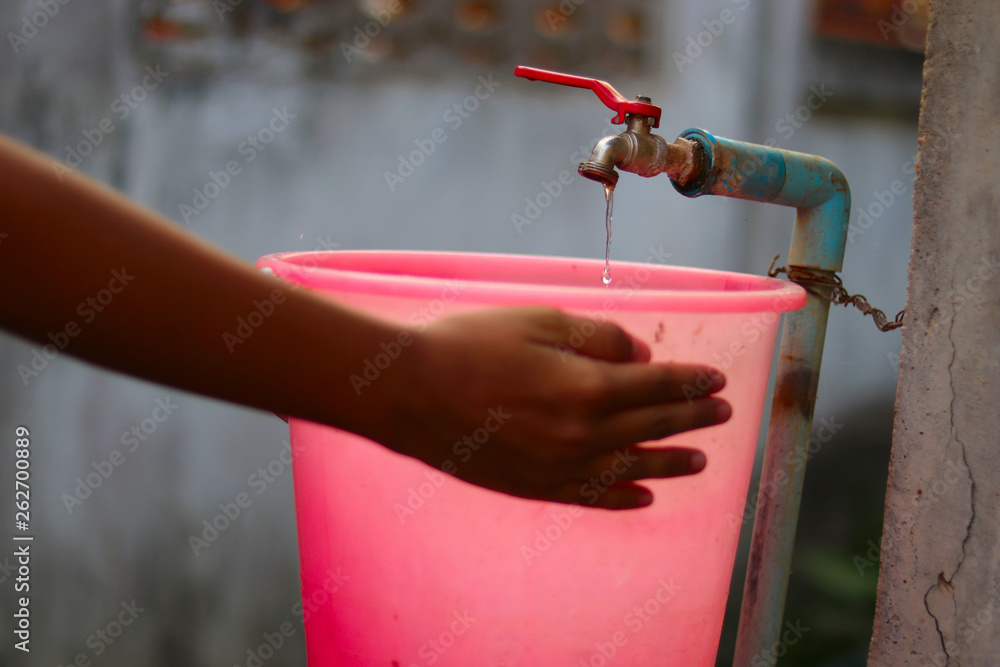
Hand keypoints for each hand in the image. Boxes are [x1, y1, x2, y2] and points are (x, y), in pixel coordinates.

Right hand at [364, 307, 729, 509]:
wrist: (409, 394)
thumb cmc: (470, 346)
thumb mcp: (538, 321)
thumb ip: (597, 338)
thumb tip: (640, 355)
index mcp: (586, 387)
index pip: (656, 386)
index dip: (690, 381)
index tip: (715, 379)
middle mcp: (582, 435)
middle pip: (652, 427)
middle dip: (692, 418)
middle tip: (722, 413)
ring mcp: (559, 468)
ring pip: (632, 468)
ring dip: (670, 463)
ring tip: (701, 460)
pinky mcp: (535, 488)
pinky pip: (592, 498)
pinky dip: (622, 497)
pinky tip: (643, 496)